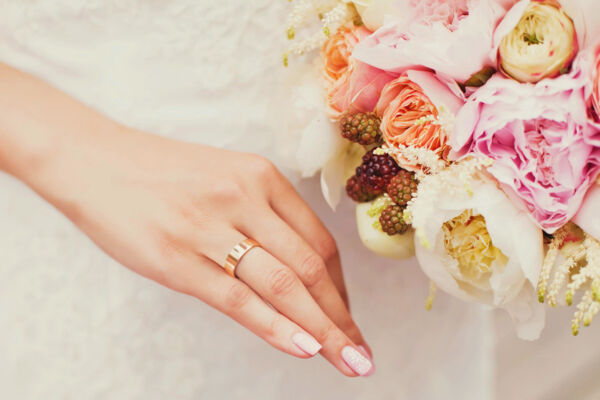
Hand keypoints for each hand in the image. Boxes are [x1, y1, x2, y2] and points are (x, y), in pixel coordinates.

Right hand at [28, 126, 373, 376]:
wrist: (95, 161)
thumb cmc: (161, 174)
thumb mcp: (224, 178)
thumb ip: (261, 217)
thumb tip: (294, 272)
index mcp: (261, 177)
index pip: (319, 241)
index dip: (341, 287)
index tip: (347, 316)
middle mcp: (244, 199)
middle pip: (311, 267)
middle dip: (342, 317)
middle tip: (360, 352)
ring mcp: (210, 229)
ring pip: (284, 285)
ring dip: (323, 329)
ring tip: (347, 360)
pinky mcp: (178, 259)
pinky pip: (239, 299)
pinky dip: (276, 327)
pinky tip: (304, 348)